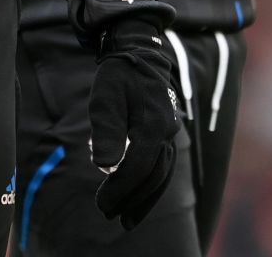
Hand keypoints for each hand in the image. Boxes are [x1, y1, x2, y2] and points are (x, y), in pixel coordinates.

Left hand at [88, 30, 182, 228]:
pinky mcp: (167, 132)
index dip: (120, 190)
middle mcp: (167, 131)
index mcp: (153, 124)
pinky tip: (140, 194)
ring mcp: (170, 132)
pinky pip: (164, 164)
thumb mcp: (104, 99)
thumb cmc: (117, 75)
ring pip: (163, 174)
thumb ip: (106, 132)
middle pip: (153, 176)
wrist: (138, 52)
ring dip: (146, 198)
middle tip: (110, 216)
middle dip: (132, 200)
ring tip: (128, 220)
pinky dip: (153, 184)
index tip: (101, 205)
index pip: (138, 168)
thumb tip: (106, 167)